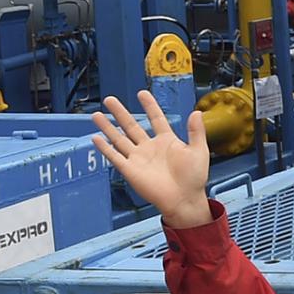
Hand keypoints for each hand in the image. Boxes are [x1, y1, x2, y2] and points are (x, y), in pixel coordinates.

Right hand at [90, 91, 211, 226]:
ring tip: (97, 114)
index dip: (149, 106)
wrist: (184, 199)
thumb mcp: (199, 150)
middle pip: (131, 126)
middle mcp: (150, 147)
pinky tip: (95, 137)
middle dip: (120, 112)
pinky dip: (105, 148)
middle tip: (110, 99)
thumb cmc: (194, 178)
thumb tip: (197, 111)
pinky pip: (115, 156)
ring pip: (119, 138)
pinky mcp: (130, 170)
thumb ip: (196, 131)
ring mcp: (138, 158)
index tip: (141, 93)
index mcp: (167, 141)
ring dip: (107, 127)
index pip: (156, 118)